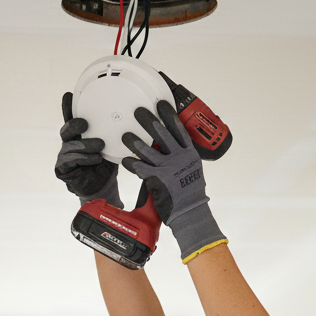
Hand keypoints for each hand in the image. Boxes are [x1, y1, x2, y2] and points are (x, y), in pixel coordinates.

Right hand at [54, 93, 121, 207]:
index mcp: (78, 134)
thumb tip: (137, 116)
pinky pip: (70, 161)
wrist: (103, 187)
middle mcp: (68, 143)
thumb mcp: (113, 145)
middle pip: (66, 129)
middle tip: (85, 123)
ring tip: (101, 145)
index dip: (68, 106)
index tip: (69, 95)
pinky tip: (96, 158)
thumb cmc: (108, 163)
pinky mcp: (62, 170)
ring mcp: (64, 156)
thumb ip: (116, 132)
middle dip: (74, 124)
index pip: (71, 118)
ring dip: (85, 144)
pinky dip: (84, 158)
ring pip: (69, 146)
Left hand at [121, 100, 226, 262]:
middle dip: (149, 121)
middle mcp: (180, 158)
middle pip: (162, 134)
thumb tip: (168, 146)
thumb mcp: (191, 170)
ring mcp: (169, 168)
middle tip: (138, 112)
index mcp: (189, 154)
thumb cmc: (189, 193)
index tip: (161, 104)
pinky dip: (132, 164)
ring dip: (135, 142)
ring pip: (148, 150)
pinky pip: (141, 169)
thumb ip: (180, 157)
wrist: (190, 211)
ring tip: (125, 135)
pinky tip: (124, 160)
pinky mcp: (159, 180)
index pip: (178, 130)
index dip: (169, 116)